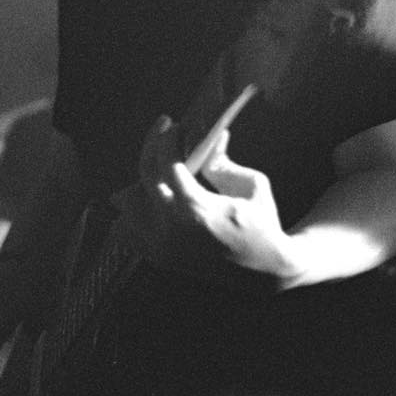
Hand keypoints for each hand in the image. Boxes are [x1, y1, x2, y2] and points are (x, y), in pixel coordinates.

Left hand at [115, 115, 297, 280]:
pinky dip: (135, 209)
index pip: (167, 165)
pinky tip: (149, 193)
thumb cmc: (263, 223)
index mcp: (197, 210)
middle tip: (163, 129)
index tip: (176, 125)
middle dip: (153, 148)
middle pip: (145, 178)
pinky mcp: (161, 259)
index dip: (168, 140)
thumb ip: (223, 161)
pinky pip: (132, 228)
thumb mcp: (252, 185)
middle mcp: (173, 230)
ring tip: (157, 162)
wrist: (265, 271)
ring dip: (140, 178)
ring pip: (129, 204)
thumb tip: (212, 134)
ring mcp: (163, 247)